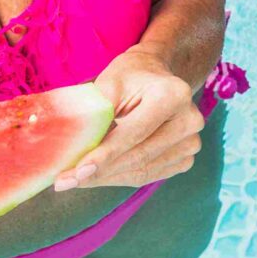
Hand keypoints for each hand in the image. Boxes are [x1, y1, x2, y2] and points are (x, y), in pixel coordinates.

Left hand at [55, 48, 204, 191]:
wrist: (155, 76)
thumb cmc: (129, 77)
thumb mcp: (108, 84)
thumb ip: (94, 116)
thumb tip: (69, 152)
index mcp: (174, 94)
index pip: (134, 133)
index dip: (104, 155)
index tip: (76, 172)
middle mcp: (190, 120)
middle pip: (139, 156)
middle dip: (99, 172)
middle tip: (64, 181)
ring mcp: (191, 141)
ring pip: (142, 171)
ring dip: (106, 178)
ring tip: (75, 179)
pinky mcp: (186, 157)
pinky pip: (148, 175)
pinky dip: (119, 178)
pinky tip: (99, 174)